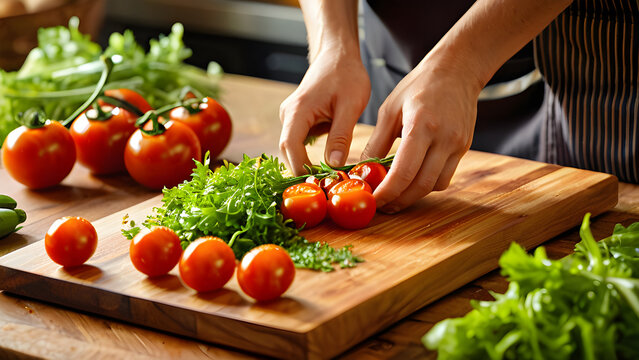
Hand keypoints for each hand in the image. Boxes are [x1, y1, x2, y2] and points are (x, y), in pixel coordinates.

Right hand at [279, 52, 370, 174]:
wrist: (338, 55)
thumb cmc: (346, 75)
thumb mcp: (350, 105)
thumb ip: (341, 135)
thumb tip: (334, 164)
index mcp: (298, 111)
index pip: (291, 147)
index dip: (301, 169)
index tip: (318, 184)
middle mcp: (288, 115)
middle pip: (287, 152)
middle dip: (303, 171)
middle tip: (325, 188)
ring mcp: (290, 118)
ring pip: (292, 149)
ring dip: (306, 164)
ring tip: (328, 179)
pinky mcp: (297, 120)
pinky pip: (299, 142)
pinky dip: (309, 155)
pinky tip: (327, 164)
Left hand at [361, 60, 480, 212]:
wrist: (457, 71)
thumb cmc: (419, 86)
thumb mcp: (389, 110)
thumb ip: (376, 142)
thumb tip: (362, 170)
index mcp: (421, 125)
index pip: (404, 172)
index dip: (387, 192)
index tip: (374, 201)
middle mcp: (443, 138)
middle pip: (421, 185)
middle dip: (399, 200)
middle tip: (382, 205)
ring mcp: (457, 145)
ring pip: (435, 185)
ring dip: (414, 195)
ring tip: (395, 195)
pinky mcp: (463, 148)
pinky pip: (445, 177)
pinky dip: (427, 184)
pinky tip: (413, 180)